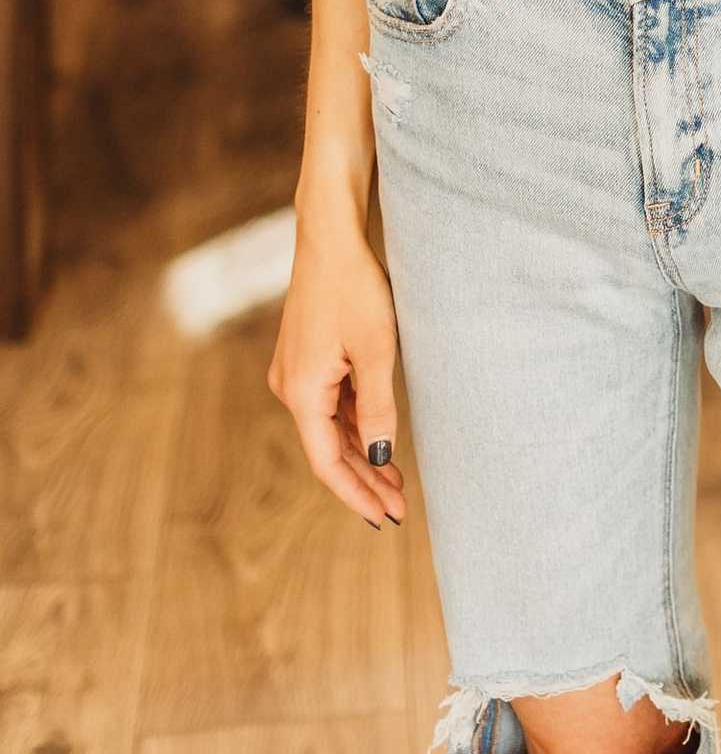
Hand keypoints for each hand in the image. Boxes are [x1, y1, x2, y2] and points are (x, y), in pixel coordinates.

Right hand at [267, 221, 408, 531]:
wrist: (329, 236)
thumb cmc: (354, 288)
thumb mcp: (377, 350)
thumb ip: (379, 407)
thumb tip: (381, 456)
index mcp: (302, 393)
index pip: (328, 463)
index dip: (356, 494)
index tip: (384, 518)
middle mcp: (289, 388)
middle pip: (328, 450)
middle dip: (363, 481)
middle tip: (397, 508)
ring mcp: (295, 372)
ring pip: (330, 428)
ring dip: (361, 453)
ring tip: (395, 482)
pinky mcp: (305, 357)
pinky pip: (330, 404)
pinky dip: (354, 425)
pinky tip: (378, 438)